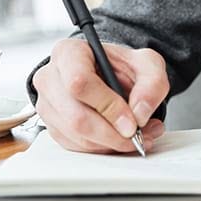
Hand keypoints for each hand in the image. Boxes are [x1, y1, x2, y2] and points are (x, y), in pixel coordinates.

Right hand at [32, 38, 169, 153]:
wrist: (110, 76)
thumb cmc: (122, 66)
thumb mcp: (147, 64)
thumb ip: (152, 83)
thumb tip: (139, 113)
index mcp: (68, 52)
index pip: (79, 82)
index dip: (108, 106)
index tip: (132, 121)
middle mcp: (50, 78)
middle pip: (76, 116)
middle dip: (112, 133)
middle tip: (138, 135)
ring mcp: (47, 104)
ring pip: (76, 136)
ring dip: (111, 143)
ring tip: (139, 135)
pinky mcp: (52, 127)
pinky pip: (76, 146)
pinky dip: (102, 148)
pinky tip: (121, 138)